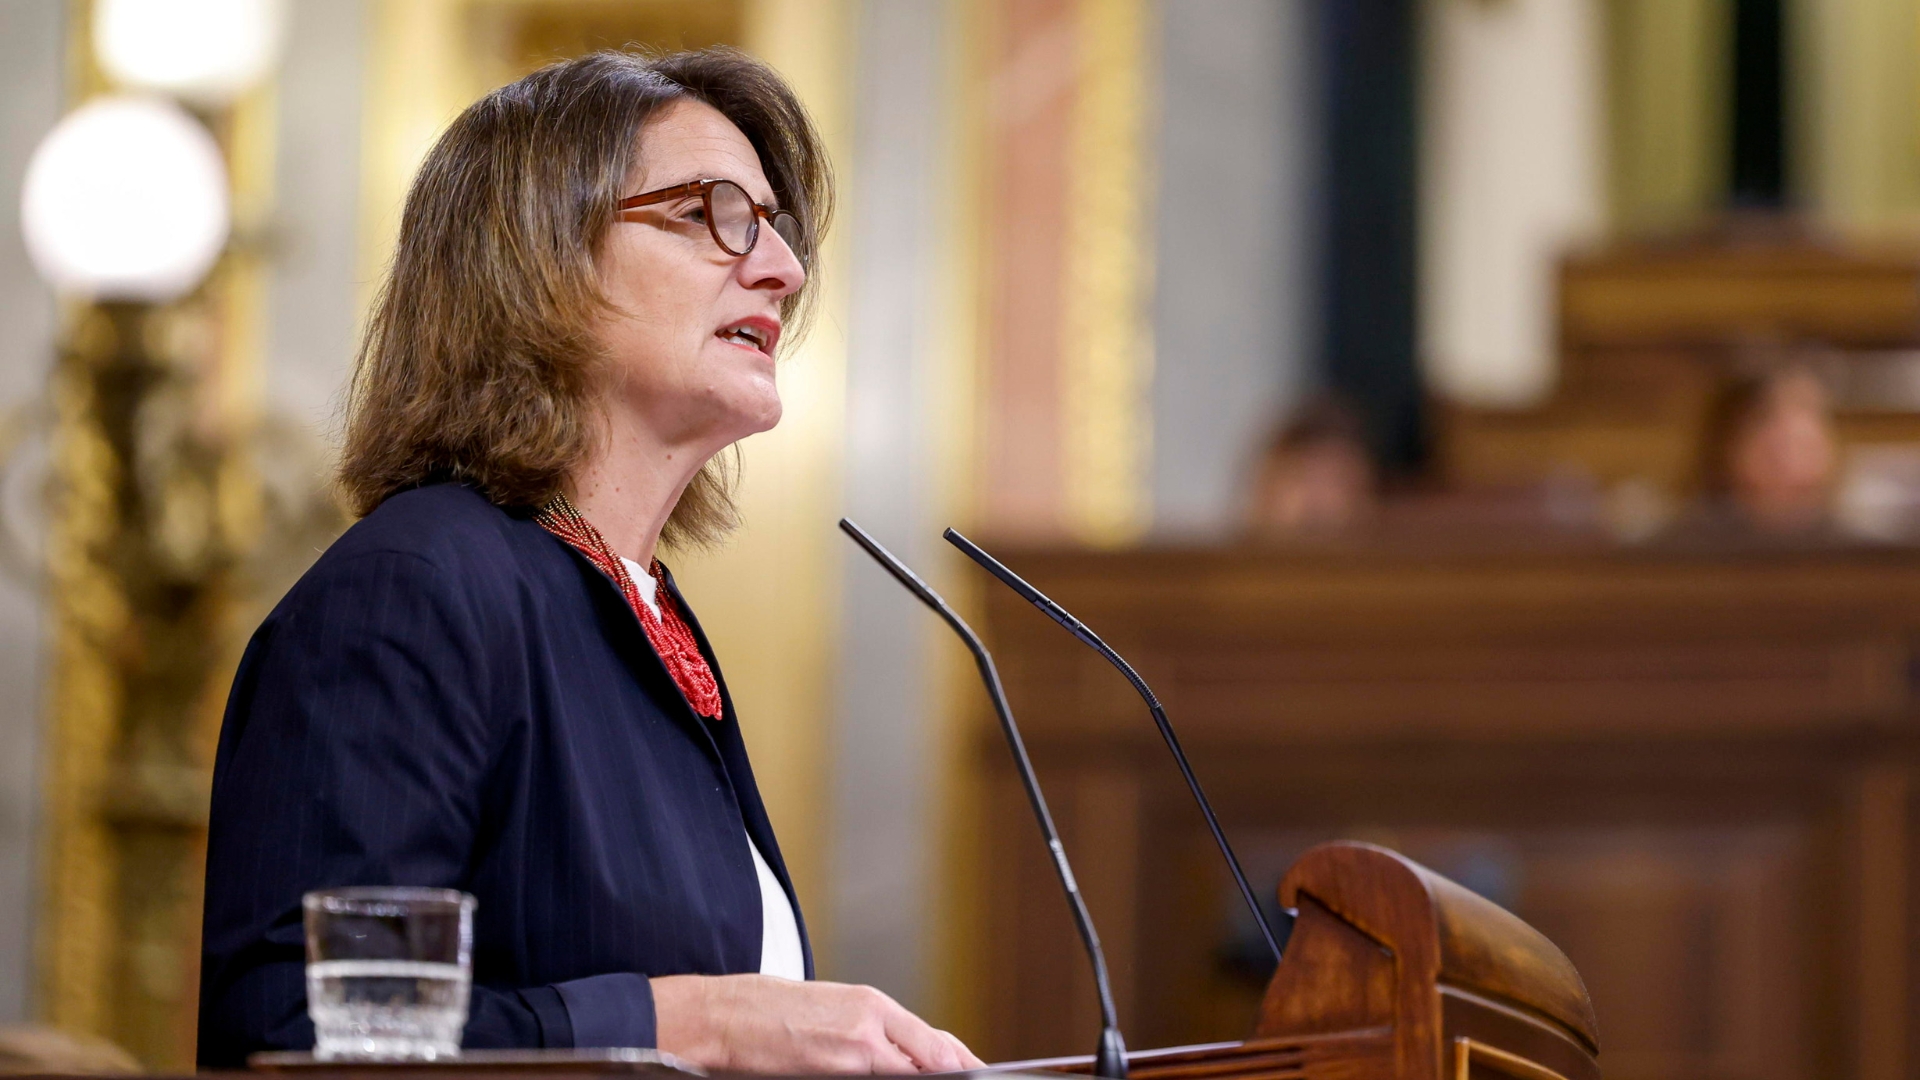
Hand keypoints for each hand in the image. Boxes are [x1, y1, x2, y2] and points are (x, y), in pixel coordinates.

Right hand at [651, 974, 985, 1073]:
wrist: (721, 1018)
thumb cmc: (768, 1010)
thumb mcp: (832, 1008)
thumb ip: (875, 1030)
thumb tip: (912, 1055)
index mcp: (871, 1004)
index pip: (937, 1044)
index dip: (964, 1065)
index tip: (979, 1074)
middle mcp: (869, 1027)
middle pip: (932, 1063)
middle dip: (949, 1076)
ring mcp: (851, 1057)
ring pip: (905, 1077)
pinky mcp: (830, 1073)